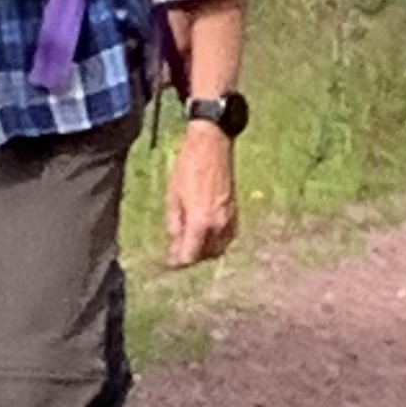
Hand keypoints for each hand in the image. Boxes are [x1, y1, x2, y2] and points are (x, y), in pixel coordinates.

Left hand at [164, 122, 237, 268]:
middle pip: (205, 255)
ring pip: (219, 248)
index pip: (190, 255)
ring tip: (191, 243)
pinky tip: (206, 234)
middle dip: (191, 256)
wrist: (213, 145)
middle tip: (177, 251)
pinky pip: (228, 237)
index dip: (178, 261)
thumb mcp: (173, 196)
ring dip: (205, 250)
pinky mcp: (235, 211)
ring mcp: (230, 218)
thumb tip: (176, 241)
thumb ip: (174, 224)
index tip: (170, 261)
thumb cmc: (189, 167)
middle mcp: (218, 224)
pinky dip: (217, 241)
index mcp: (201, 221)